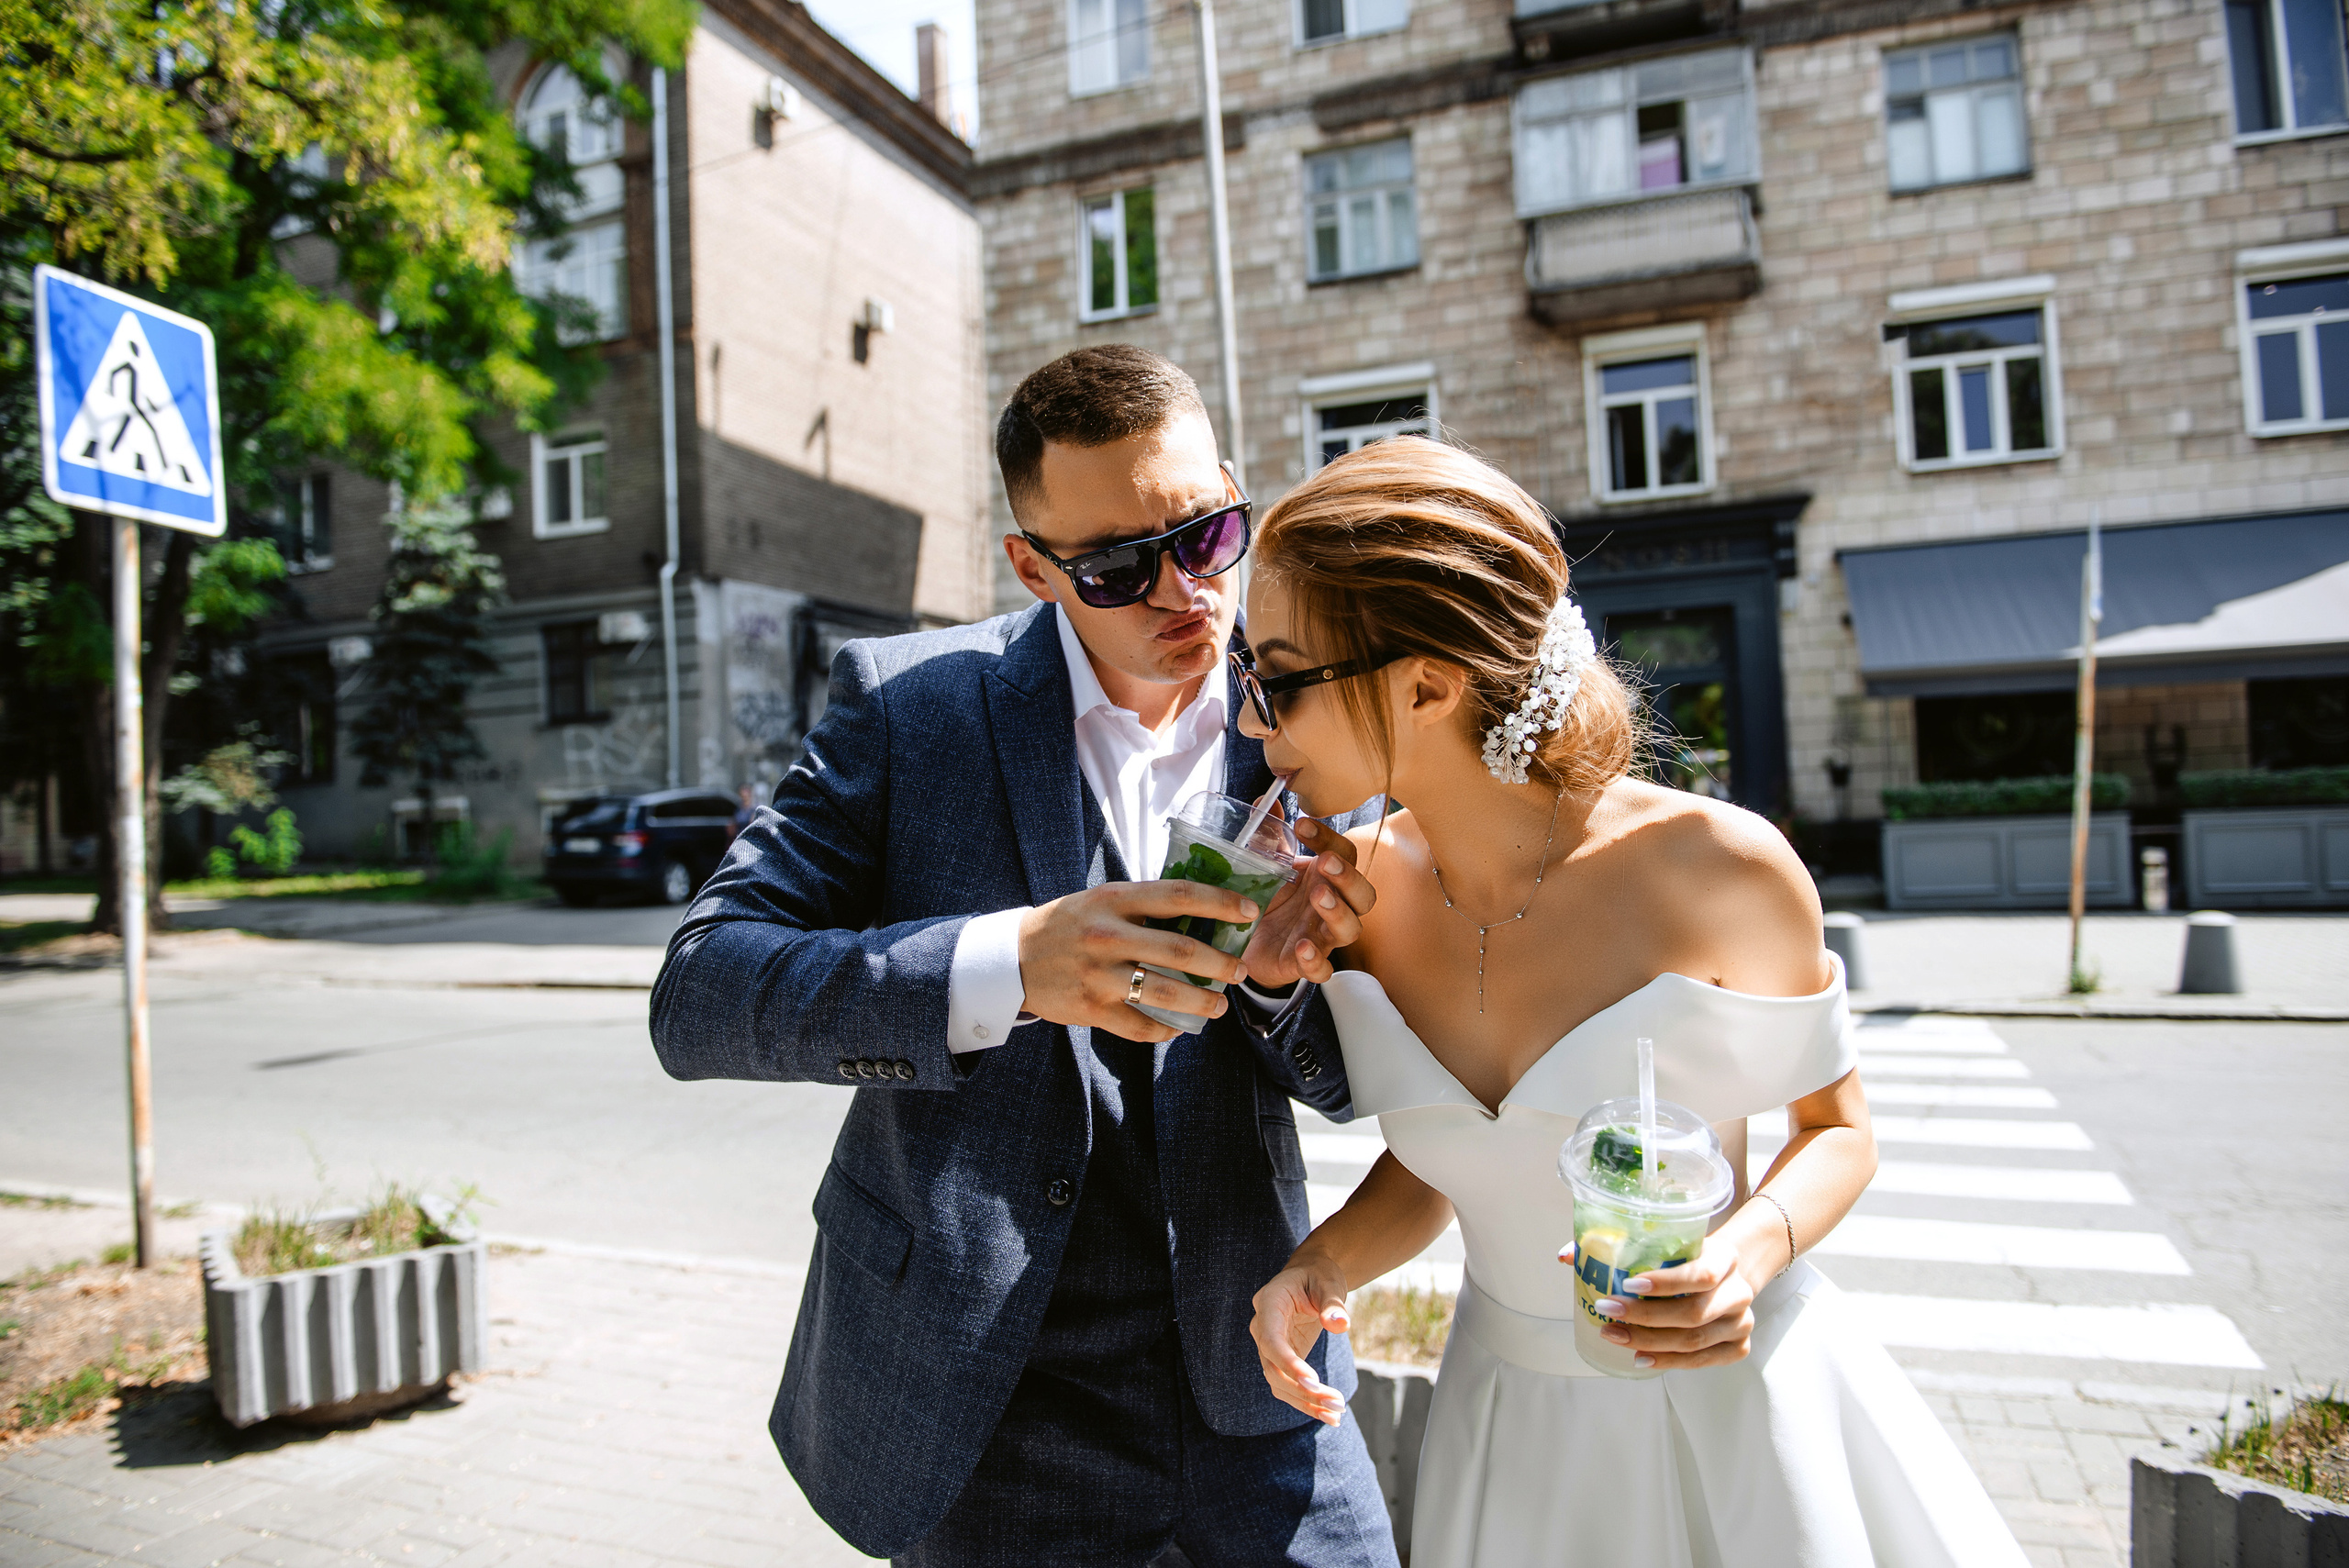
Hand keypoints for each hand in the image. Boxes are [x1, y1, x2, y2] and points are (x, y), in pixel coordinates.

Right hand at [1016, 881, 1259, 1042]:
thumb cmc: (1067, 924)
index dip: (1220, 903)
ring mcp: (1099, 974)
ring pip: (1165, 994)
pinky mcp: (1090, 1009)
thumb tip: (1203, 910)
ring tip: (1220, 1006)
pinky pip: (1139, 1026)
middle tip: (1240, 971)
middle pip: (1181, 951)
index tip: (1250, 912)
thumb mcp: (1101, 899)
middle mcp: (1107, 935)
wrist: (1011, 958)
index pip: (1179, 896)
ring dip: (1202, 1002)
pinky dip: (1165, 1031)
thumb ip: (1144, 904)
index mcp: (1114, 899)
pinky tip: (1178, 1029)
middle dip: (1221, 964)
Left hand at [1241, 817, 1376, 988]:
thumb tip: (1268, 800)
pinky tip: (1302, 948)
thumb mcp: (1265, 864)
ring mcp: (1319, 937)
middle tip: (1326, 864)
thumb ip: (1270, 836)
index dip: (1329, 838)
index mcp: (1324, 878)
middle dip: (1349, 878)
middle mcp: (1330, 906)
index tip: (1302, 824)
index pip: (1344, 854)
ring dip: (1339, 913)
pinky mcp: (1301, 965)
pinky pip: (1322, 971)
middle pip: (1363, 894)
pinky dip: (1316, 961)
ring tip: (1319, 898)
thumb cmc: (1266, 899)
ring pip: (1350, 930)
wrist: (1241, 943)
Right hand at [1250, 1252, 1350, 1424]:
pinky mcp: (1280, 1359)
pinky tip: (1330, 1415)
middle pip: (1272, 1367)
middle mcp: (1262, 1326)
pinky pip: (1287, 1385)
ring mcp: (1269, 1345)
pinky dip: (1306, 1402)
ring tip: (1337, 1413)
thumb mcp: (1329, 1283)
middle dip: (1302, 1390)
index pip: (1271, 1340)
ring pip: (1278, 1383)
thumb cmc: (1320, 1276)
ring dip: (1305, 1402)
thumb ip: (1333, 1304)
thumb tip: (1340, 1325)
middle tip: (1336, 1402)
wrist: (1312, 1277)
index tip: (1313, 1382)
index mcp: (1269, 1302)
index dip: (1288, 1363)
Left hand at [1556, 1231, 1756, 1371]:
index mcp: (1725, 1258)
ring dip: (1649, 1342)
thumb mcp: (1668, 1244)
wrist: (1729, 1275)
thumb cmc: (1688, 1258)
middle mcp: (1739, 1292)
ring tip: (1614, 1336)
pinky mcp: (1738, 1347)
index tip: (1627, 1284)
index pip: (1700, 1273)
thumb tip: (1566, 1257)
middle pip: (1693, 1314)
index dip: (1665, 1283)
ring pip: (1694, 1342)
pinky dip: (1669, 1362)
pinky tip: (1641, 1357)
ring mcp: (1741, 1323)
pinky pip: (1701, 1361)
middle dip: (1645, 1317)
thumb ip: (1620, 1245)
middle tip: (1608, 1312)